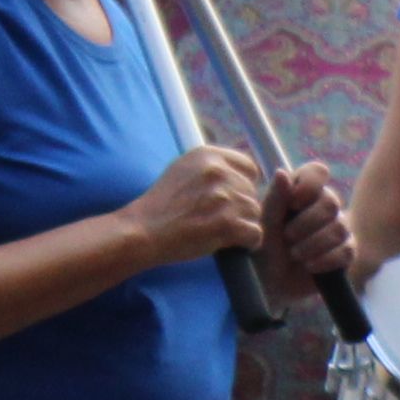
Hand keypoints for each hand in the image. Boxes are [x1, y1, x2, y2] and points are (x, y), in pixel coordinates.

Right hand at [120, 140, 266, 267]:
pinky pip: (256, 234)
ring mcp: (224, 197)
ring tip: (222, 232)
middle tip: (220, 220)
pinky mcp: (227, 223)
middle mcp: (218, 172)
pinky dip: (248, 243)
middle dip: (241, 208)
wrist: (143, 230)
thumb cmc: (162, 205)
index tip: (233, 199)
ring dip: (243, 225)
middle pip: (252, 192)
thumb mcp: (184, 170)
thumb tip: (244, 174)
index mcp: (208, 155)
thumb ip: (212, 167)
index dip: (244, 185)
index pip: (249, 167)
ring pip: (255, 213)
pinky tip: (234, 244)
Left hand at [263, 161, 358, 289]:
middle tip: (288, 237)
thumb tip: (282, 172)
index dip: (309, 185)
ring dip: (313, 244)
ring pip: (339, 228)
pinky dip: (325, 260)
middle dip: (307, 223)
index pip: (318, 172)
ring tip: (295, 254)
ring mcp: (338, 228)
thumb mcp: (263, 224)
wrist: (269, 283)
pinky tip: (309, 266)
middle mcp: (323, 205)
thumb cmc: (261, 248)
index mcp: (301, 191)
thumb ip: (274, 199)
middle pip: (331, 202)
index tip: (293, 203)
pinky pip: (346, 251)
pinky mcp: (346, 252)